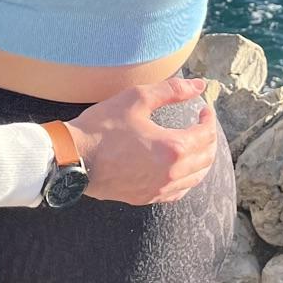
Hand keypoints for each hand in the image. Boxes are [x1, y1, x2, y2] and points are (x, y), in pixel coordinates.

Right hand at [66, 77, 219, 205]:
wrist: (73, 158)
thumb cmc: (102, 127)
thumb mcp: (137, 99)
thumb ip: (172, 90)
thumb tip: (199, 85)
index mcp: (172, 148)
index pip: (206, 135)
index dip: (209, 120)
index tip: (204, 110)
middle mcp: (170, 173)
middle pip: (206, 158)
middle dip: (210, 139)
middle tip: (203, 125)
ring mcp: (159, 189)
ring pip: (195, 178)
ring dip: (202, 160)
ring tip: (196, 145)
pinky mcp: (146, 197)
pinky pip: (178, 192)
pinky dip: (187, 179)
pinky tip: (180, 170)